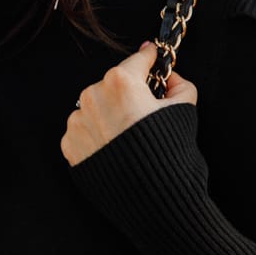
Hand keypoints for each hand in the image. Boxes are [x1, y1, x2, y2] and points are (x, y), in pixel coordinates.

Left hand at [60, 41, 198, 167]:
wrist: (152, 200)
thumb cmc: (170, 154)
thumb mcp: (186, 110)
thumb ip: (180, 85)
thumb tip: (170, 79)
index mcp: (121, 82)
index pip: (137, 60)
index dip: (149, 57)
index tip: (152, 54)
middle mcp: (93, 96)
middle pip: (114, 85)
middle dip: (129, 93)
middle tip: (145, 111)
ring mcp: (78, 122)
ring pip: (97, 107)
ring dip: (111, 114)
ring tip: (129, 136)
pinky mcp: (70, 145)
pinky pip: (85, 130)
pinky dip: (98, 134)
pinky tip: (115, 148)